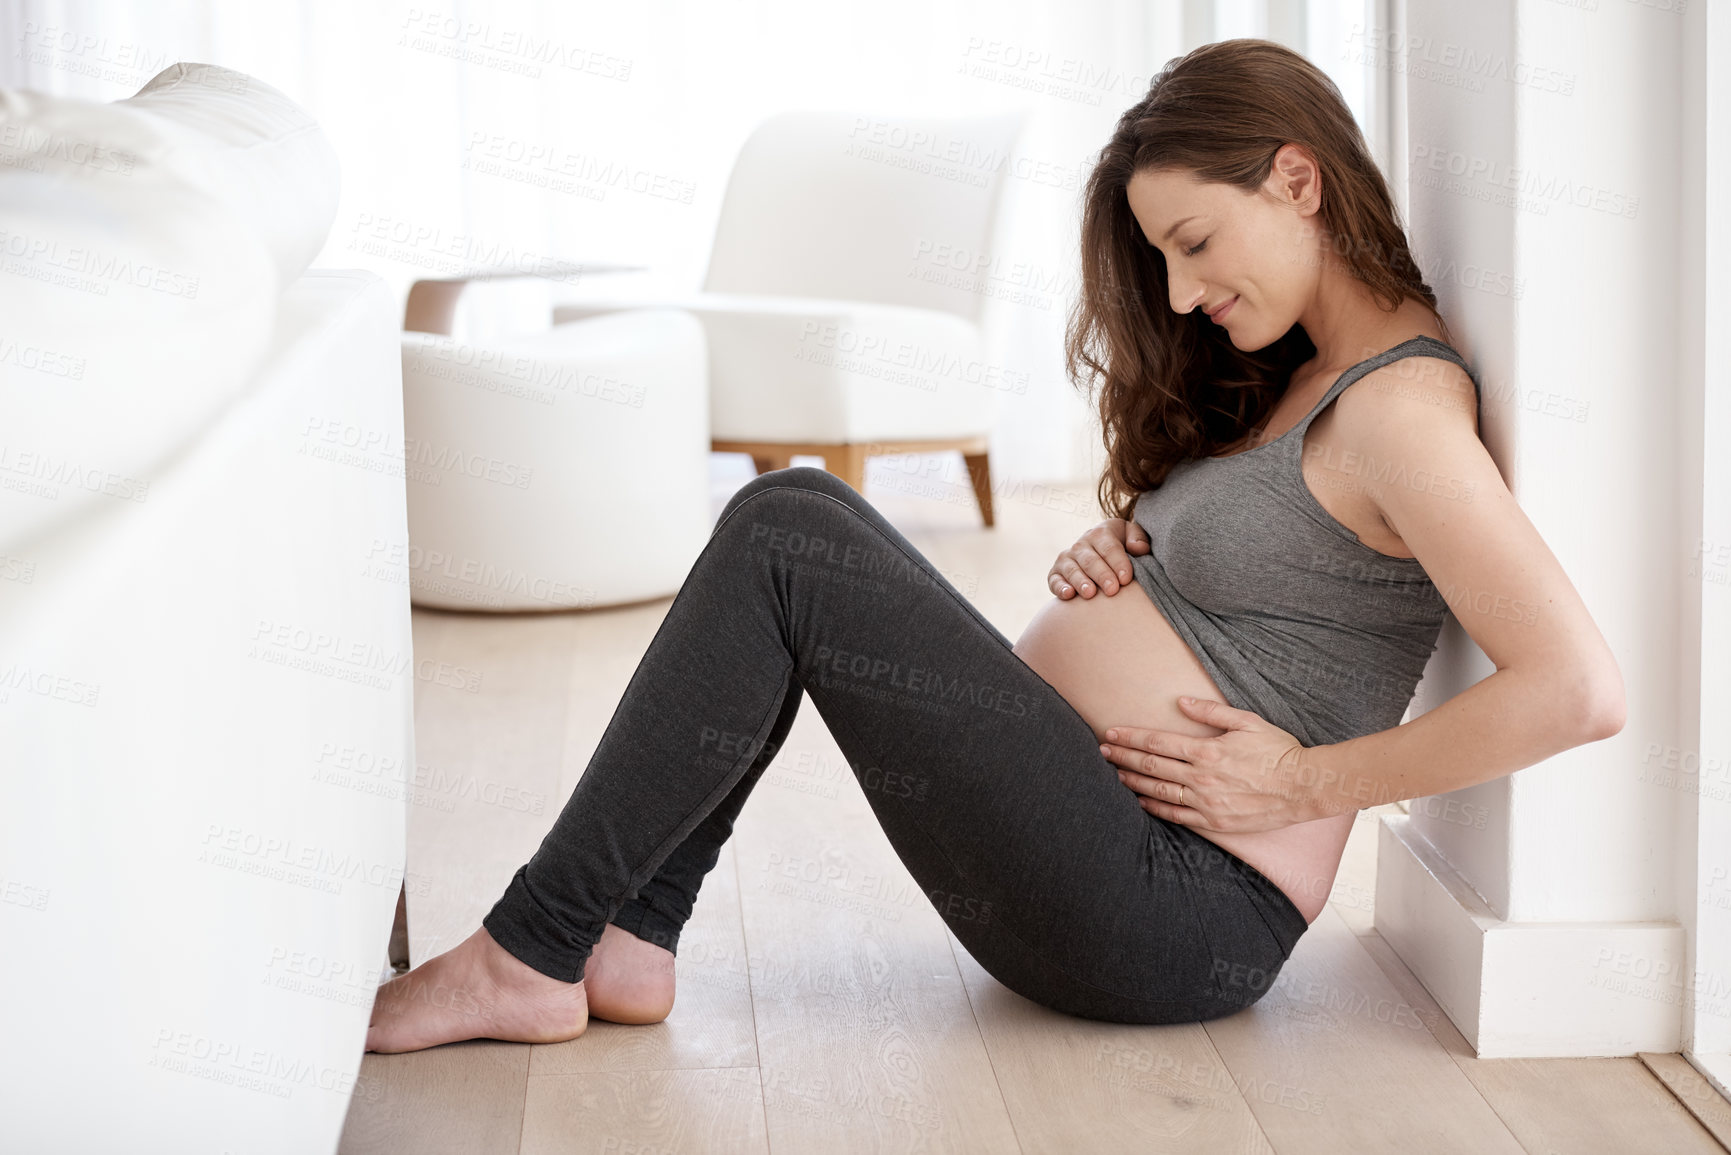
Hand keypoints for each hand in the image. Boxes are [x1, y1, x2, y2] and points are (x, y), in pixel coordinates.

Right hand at [1048, 518, 1149, 599]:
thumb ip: (1139, 538)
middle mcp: (1081, 545)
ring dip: (1081, 582)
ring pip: (1073, 570)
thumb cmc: (1122, 547)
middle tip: (1113, 590)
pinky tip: (1069, 594)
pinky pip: (1055, 580)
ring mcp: (1066, 559)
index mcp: (1100, 533)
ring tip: (1090, 593)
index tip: (1126, 578)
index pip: (1109, 548)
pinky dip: (1060, 587)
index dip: (1118, 563)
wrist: (1099, 554)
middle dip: (1102, 575)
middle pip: (1091, 561)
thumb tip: (1139, 548)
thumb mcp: (1132, 536)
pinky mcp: (1055, 573)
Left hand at [1098, 696, 1319, 832]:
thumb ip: (1212, 712)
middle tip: (1101, 750)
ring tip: (1113, 774)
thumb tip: (1183, 701)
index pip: (1157, 743)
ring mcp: (1206, 803)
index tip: (1111, 733)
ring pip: (1158, 793)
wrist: (1304, 788)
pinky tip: (1140, 802)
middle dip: (1122, 757)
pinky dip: (1154, 809)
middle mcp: (1202, 779)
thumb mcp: (1248, 722)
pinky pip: (1176, 816)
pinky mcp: (1214, 822)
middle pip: (1151, 767)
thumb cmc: (1278, 751)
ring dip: (1132, 782)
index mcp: (1208, 752)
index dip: (1131, 737)